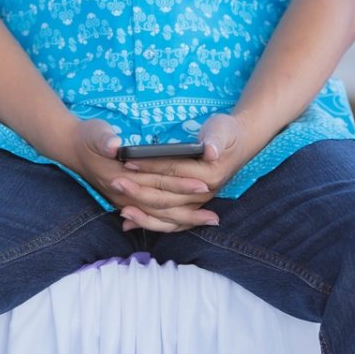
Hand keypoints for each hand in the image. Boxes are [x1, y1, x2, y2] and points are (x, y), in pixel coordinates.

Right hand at [60, 117, 215, 233]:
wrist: (70, 147)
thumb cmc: (87, 137)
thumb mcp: (94, 131)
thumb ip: (103, 138)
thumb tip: (113, 146)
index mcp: (121, 178)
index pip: (156, 184)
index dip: (179, 184)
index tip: (202, 183)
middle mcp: (125, 195)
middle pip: (162, 206)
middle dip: (188, 210)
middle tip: (214, 215)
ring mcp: (126, 201)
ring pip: (159, 217)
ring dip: (184, 220)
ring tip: (209, 220)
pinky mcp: (128, 201)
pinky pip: (153, 217)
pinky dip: (171, 221)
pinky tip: (187, 222)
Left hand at [112, 113, 256, 233]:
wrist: (238, 144)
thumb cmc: (226, 133)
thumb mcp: (222, 130)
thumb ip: (215, 140)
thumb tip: (210, 150)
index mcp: (209, 175)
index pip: (173, 171)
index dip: (150, 166)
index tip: (127, 162)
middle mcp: (203, 193)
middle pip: (167, 197)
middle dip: (140, 192)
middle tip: (115, 184)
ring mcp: (198, 202)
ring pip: (168, 216)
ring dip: (144, 215)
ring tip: (121, 212)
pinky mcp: (192, 206)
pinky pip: (170, 222)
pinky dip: (151, 224)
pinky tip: (130, 223)